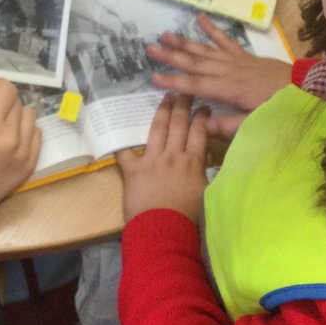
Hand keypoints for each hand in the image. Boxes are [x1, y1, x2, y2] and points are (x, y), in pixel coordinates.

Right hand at [0, 79, 40, 243]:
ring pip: (30, 116)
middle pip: (17, 102)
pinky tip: (11, 139)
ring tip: (1, 127)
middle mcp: (12, 137)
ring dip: (17, 115)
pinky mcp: (31, 163)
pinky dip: (26, 131)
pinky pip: (37, 134)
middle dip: (3, 102)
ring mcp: (25, 151)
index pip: (7, 90)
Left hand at [116, 94, 208, 223]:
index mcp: (192, 162)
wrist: (164, 232)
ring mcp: (151, 161)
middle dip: (182, 105)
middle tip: (184, 92)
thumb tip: (207, 158)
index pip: (199, 132)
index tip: (203, 105)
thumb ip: (206, 174)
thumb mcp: (206, 194)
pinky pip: (125, 153)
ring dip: (162, 112)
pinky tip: (118, 129)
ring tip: (165, 98)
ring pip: (157, 129)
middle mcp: (173, 156)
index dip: (202, 116)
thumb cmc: (189, 218)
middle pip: (179, 124)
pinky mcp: (133, 171)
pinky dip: (121, 143)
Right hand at [146, 13, 288, 115]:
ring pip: (205, 50)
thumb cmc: (280, 108)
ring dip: (185, 43)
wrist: (305, 87)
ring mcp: (237, 61)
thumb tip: (202, 123)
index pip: (196, 85)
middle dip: (172, 57)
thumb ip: (230, 124)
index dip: (174, 82)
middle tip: (150, 49)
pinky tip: (200, 18)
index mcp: (230, 89)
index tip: (154, 77)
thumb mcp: (257, 122)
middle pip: (195, 63)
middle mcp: (229, 71)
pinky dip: (213, 30)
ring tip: (165, 35)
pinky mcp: (245, 56)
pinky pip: (226, 41)